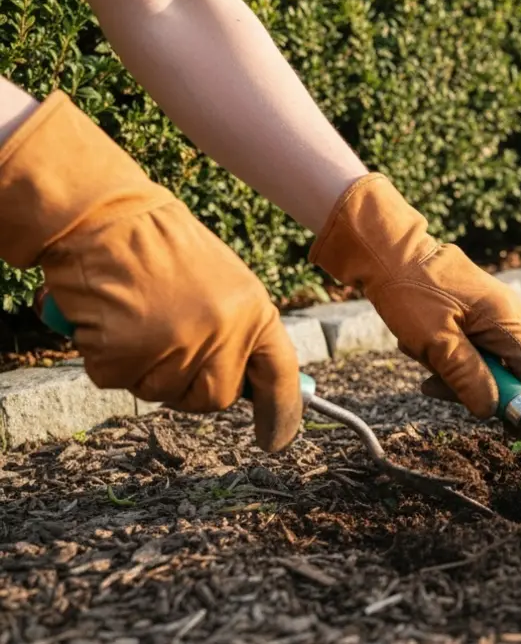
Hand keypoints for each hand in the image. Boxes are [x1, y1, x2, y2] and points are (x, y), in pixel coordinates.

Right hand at [0, 91, 302, 451]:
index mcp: (253, 310)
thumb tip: (246, 380)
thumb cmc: (159, 244)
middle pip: (215, 397)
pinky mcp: (127, 357)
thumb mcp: (221, 282)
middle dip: (191, 385)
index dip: (282, 411)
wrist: (104, 216)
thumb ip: (236, 328)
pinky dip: (107, 358)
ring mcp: (175, 347)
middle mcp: (223, 334)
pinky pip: (119, 380)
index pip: (279, 373)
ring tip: (136, 316)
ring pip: (162, 392)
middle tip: (167, 345)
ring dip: (145, 367)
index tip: (276, 438)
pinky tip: (110, 319)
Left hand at [308, 174, 520, 418]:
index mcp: (506, 319)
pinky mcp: (471, 310)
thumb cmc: (410, 293)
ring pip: (483, 359)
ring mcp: (489, 311)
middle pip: (507, 369)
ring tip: (418, 356)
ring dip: (452, 369)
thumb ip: (468, 379)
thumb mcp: (437, 344)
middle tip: (434, 386)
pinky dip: (445, 353)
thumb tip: (492, 411)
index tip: (508, 428)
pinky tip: (419, 344)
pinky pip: (468, 345)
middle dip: (472, 384)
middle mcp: (506, 314)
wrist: (384, 251)